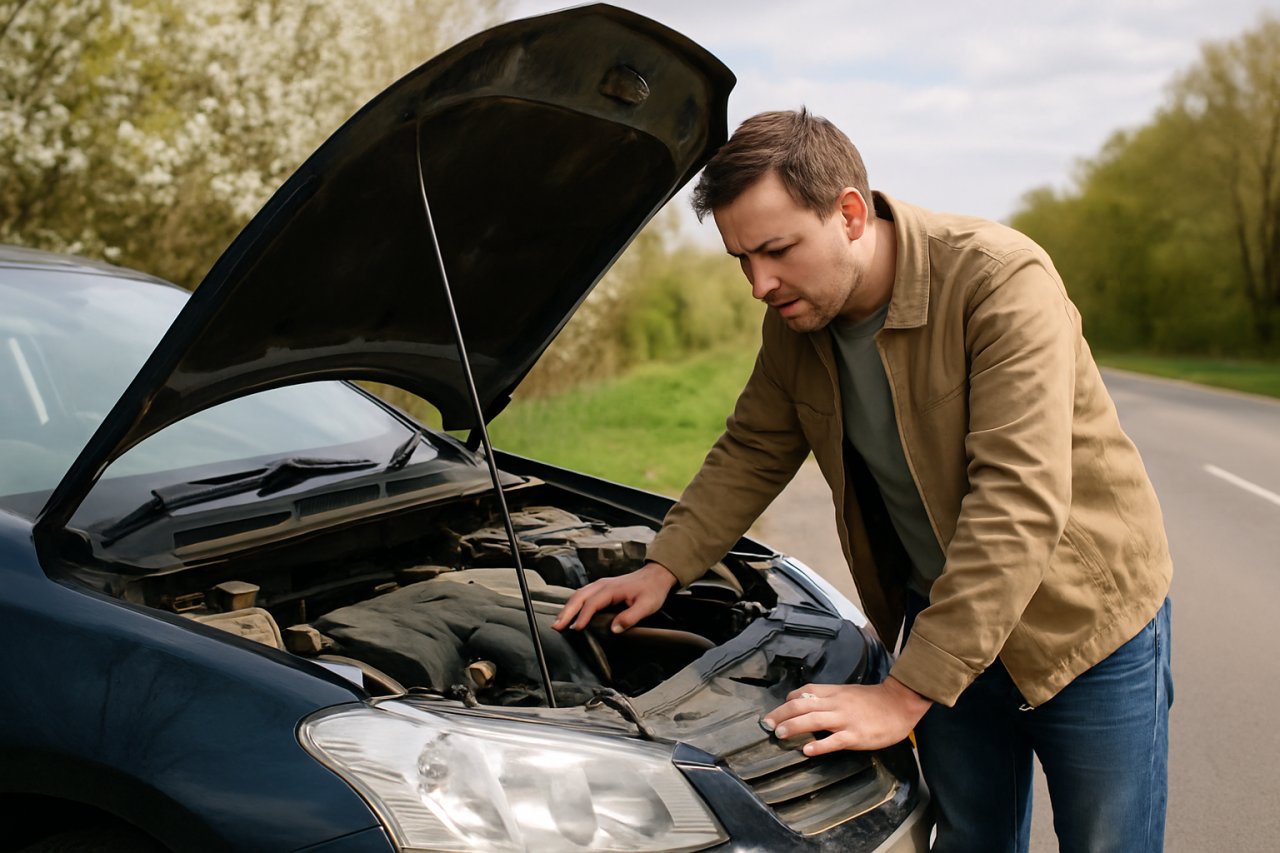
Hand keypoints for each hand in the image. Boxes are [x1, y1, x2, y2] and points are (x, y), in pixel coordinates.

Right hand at [552, 561, 678, 633]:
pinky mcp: (601, 587)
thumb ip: (630, 617)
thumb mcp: (646, 606)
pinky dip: (573, 603)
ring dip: (567, 608)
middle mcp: (603, 585)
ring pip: (578, 594)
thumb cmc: (652, 590)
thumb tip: (614, 629)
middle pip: (579, 597)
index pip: (592, 604)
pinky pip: (583, 594)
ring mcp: (601, 585)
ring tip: (558, 622)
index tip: (575, 629)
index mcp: (612, 589)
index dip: (583, 617)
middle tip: (556, 626)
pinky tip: (570, 612)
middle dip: (566, 612)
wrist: (656, 575)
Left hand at [761, 678, 932, 755]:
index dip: (787, 702)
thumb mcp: (849, 693)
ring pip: (814, 720)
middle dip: (781, 715)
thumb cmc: (875, 700)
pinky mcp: (856, 735)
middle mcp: (836, 704)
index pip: (804, 693)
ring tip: (779, 735)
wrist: (900, 703)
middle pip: (802, 705)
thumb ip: (830, 698)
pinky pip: (835, 740)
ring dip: (794, 727)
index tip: (777, 713)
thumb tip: (808, 705)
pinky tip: (808, 751)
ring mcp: (846, 719)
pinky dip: (820, 745)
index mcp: (834, 693)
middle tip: (766, 725)